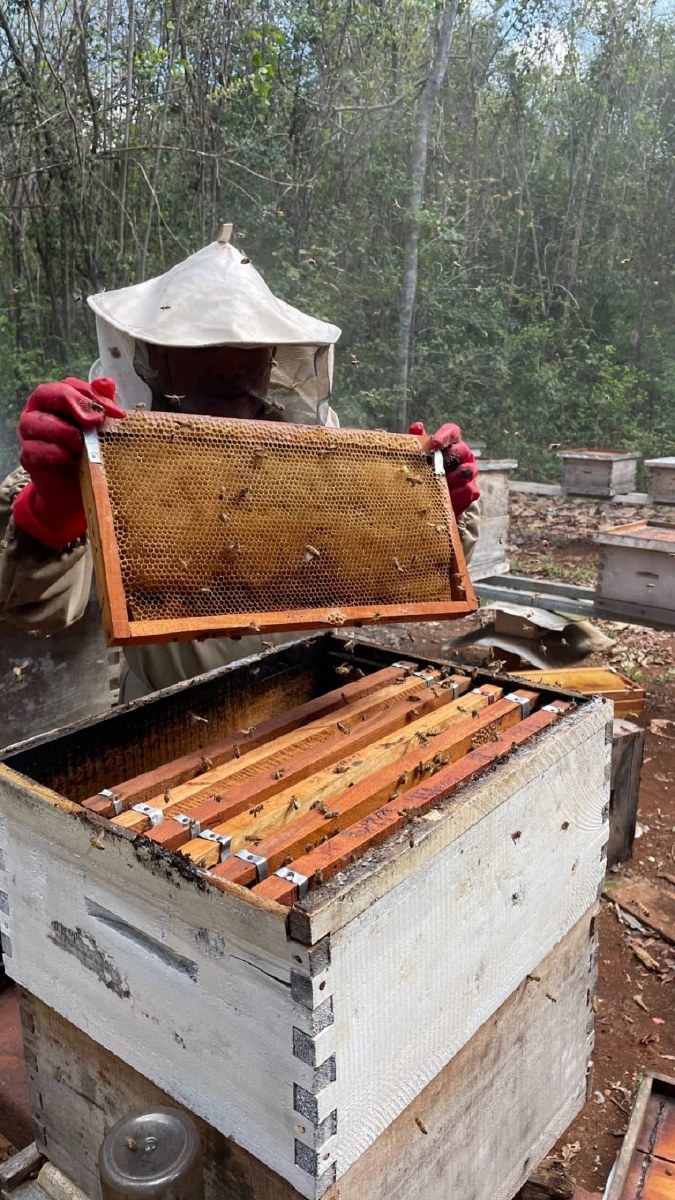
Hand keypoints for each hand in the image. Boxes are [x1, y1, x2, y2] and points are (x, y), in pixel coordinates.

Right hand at [13, 377, 125, 547]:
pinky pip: (35, 449)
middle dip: (73, 403)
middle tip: (94, 420)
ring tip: (80, 444)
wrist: (80, 490)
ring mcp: (30, 434)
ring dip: (63, 431)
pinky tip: (69, 458)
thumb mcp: (102, 428)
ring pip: (36, 421)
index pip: (69, 385)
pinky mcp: (28, 457)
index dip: (92, 395)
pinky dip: (55, 453)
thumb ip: (103, 405)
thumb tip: (106, 383)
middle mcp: (39, 411)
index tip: (117, 413)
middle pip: (47, 393)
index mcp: (57, 399)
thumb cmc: (91, 453)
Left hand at [409, 421, 479, 516]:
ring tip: (439, 485)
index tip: (433, 445)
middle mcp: (463, 454)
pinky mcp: (472, 490)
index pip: (451, 431)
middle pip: (461, 451)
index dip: (443, 437)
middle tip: (433, 469)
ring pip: (467, 471)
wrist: (433, 498)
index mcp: (451, 442)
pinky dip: (457, 495)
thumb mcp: (420, 457)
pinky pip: (469, 490)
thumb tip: (417, 426)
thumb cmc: (426, 472)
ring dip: (452, 478)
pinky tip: (446, 497)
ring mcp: (470, 472)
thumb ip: (417, 441)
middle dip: (447, 460)